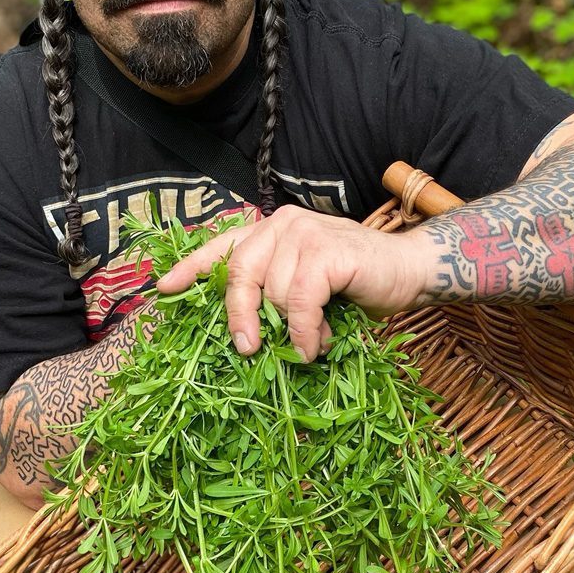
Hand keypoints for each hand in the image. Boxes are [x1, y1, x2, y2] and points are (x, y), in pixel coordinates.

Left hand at [153, 206, 428, 362]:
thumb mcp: (307, 288)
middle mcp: (284, 224)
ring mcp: (305, 232)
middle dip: (238, 315)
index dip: (192, 268)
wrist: (409, 271)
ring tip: (311, 344)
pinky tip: (315, 344)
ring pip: (273, 292)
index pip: (223, 245)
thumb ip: (276, 297)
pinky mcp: (326, 250)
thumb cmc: (356, 285)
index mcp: (273, 231)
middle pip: (239, 271)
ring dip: (290, 329)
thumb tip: (243, 336)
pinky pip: (300, 300)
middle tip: (247, 348)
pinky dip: (304, 329)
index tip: (164, 289)